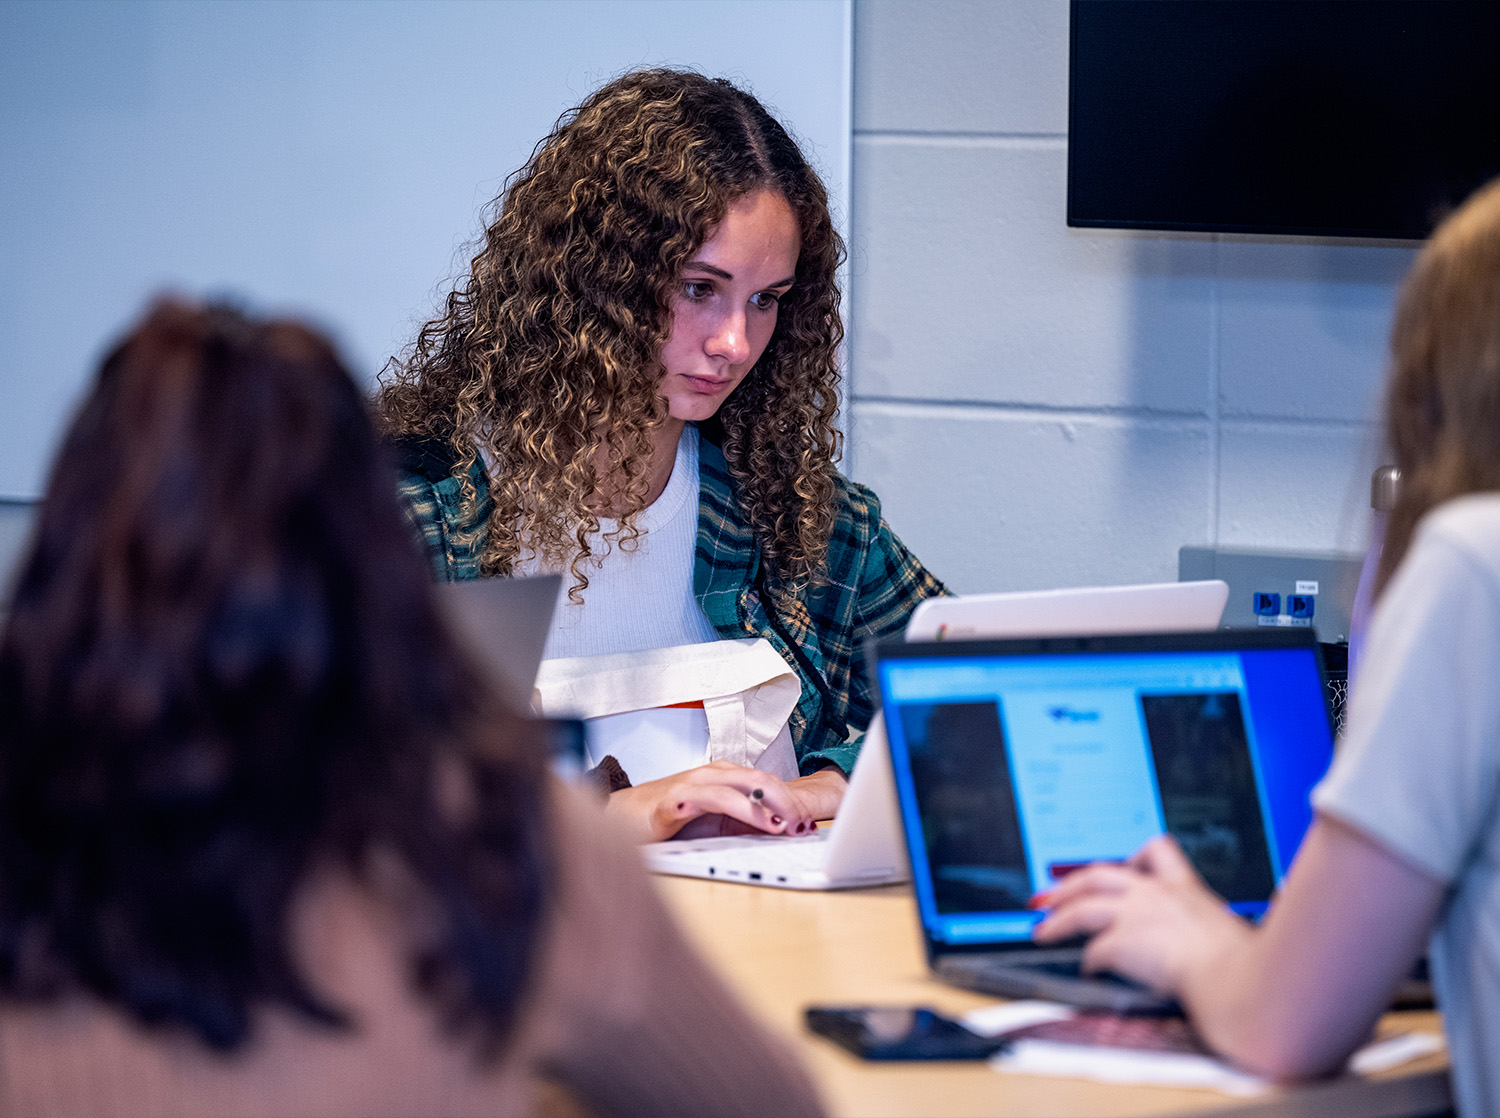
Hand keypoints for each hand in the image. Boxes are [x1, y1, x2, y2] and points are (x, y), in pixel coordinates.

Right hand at [606, 761, 845, 843]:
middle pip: (758, 780)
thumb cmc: (666, 818)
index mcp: (722, 777)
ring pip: (737, 787)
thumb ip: (742, 823)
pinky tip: (748, 820)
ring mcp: (692, 785)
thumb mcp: (712, 822)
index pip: (765, 783)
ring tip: (784, 825)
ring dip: (765, 806)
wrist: (618, 816)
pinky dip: (735, 809)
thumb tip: (780, 832)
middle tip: (803, 824)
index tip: (809, 823)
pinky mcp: (674, 801)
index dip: (790, 800)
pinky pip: (710, 800)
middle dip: (786, 801)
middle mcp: (710, 775)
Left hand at [1030, 835, 1251, 993]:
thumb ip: (1207, 930)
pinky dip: (1087, 962)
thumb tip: (1208, 948)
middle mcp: (1155, 895)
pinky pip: (1093, 952)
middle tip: (1049, 896)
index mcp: (1185, 888)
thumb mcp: (1229, 932)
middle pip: (1098, 874)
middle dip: (1068, 885)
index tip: (1115, 867)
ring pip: (1082, 908)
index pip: (1155, 851)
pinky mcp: (1122, 942)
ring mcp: (1135, 915)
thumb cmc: (1246, 964)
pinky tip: (1086, 971)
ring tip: (1042, 931)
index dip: (1130, 857)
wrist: (1239, 979)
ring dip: (1058, 920)